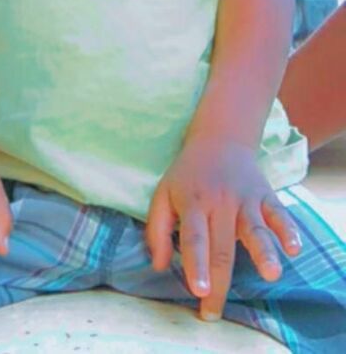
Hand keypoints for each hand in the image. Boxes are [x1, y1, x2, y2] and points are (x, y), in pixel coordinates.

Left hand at [146, 138, 301, 320]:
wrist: (220, 138)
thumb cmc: (188, 174)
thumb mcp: (163, 193)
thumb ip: (157, 230)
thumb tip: (159, 266)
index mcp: (193, 202)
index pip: (194, 238)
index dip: (196, 264)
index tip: (198, 290)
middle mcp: (220, 202)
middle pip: (222, 247)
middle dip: (219, 283)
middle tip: (213, 312)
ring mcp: (245, 199)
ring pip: (255, 230)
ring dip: (264, 253)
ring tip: (272, 273)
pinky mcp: (265, 196)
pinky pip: (279, 214)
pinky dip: (288, 230)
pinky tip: (293, 248)